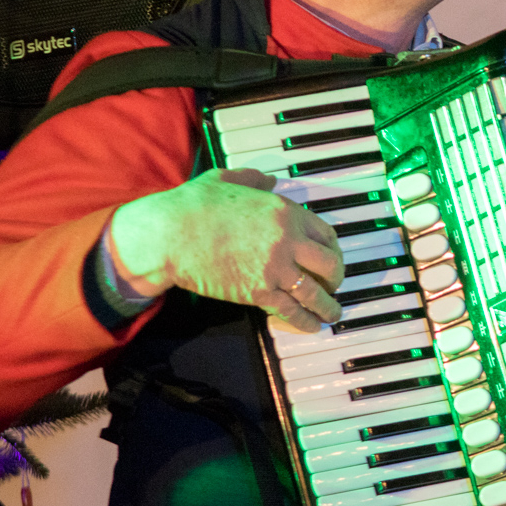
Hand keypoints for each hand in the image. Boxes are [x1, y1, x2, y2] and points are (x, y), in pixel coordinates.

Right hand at [109, 168, 344, 331]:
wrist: (169, 235)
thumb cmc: (192, 205)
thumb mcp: (226, 179)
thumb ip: (253, 179)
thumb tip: (268, 180)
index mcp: (284, 211)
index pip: (326, 233)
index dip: (333, 249)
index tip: (331, 258)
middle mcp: (287, 239)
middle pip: (329, 263)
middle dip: (336, 278)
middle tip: (334, 285)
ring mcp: (275, 268)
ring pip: (316, 292)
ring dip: (328, 305)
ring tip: (332, 313)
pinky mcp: (258, 292)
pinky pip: (292, 311)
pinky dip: (306, 321)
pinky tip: (312, 326)